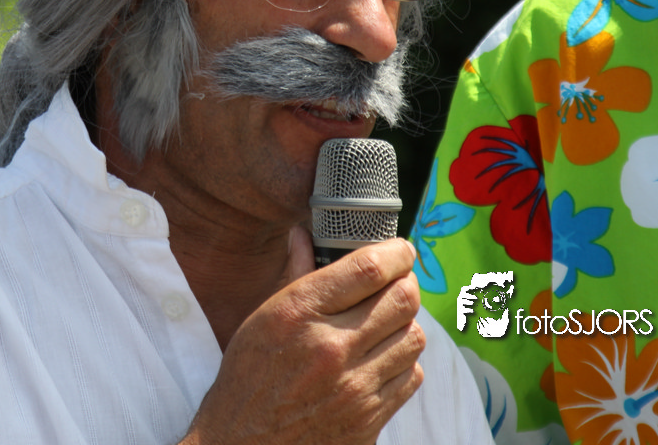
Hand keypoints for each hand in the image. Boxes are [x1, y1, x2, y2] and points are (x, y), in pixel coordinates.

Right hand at [182, 237, 424, 444]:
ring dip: (405, 323)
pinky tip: (381, 358)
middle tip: (397, 282)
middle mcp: (331, 348)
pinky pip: (411, 376)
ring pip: (413, 336)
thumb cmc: (249, 376)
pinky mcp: (369, 419)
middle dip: (406, 284)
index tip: (401, 249)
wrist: (244, 444)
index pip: (369, 269)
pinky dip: (402, 362)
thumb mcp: (262, 316)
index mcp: (299, 313)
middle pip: (403, 299)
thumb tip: (304, 233)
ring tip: (387, 322)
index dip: (396, 252)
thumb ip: (294, 273)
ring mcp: (354, 388)